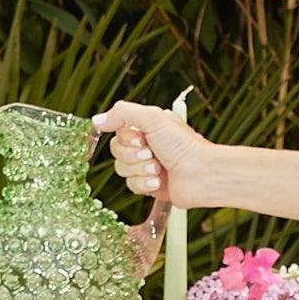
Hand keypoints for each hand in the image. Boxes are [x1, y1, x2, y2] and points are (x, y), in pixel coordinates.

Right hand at [91, 99, 216, 208]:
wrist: (201, 174)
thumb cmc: (184, 145)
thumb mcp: (153, 118)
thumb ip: (122, 113)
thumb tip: (97, 119)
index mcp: (148, 127)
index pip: (118, 132)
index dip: (126, 139)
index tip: (142, 139)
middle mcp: (147, 145)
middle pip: (117, 151)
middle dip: (132, 156)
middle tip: (151, 154)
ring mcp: (148, 166)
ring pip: (122, 170)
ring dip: (139, 170)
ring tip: (158, 169)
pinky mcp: (150, 185)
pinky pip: (131, 185)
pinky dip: (144, 184)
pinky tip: (159, 182)